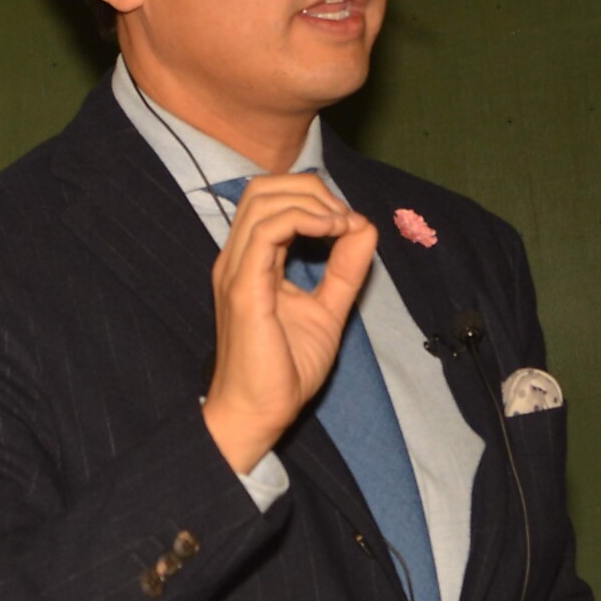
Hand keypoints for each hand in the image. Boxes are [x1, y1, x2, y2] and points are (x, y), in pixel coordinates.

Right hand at [201, 173, 376, 472]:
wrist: (259, 413)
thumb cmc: (284, 370)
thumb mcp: (328, 309)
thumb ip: (344, 269)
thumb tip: (364, 228)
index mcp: (251, 261)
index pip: (271, 199)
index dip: (315, 197)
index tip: (350, 224)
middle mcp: (237, 258)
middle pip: (263, 188)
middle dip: (312, 189)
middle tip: (344, 218)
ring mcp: (236, 269)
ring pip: (263, 198)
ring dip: (312, 202)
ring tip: (341, 226)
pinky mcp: (244, 287)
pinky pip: (269, 230)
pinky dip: (305, 219)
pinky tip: (331, 233)